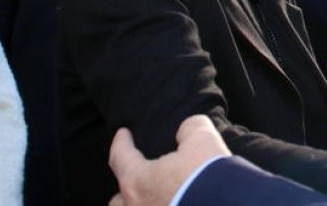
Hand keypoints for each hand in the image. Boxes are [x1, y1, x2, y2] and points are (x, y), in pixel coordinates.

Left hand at [108, 115, 229, 205]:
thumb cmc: (209, 178)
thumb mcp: (203, 139)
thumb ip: (191, 128)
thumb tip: (187, 129)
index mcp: (138, 181)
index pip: (120, 157)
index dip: (121, 143)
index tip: (122, 134)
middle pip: (117, 201)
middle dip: (126, 189)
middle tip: (137, 180)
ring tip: (153, 201)